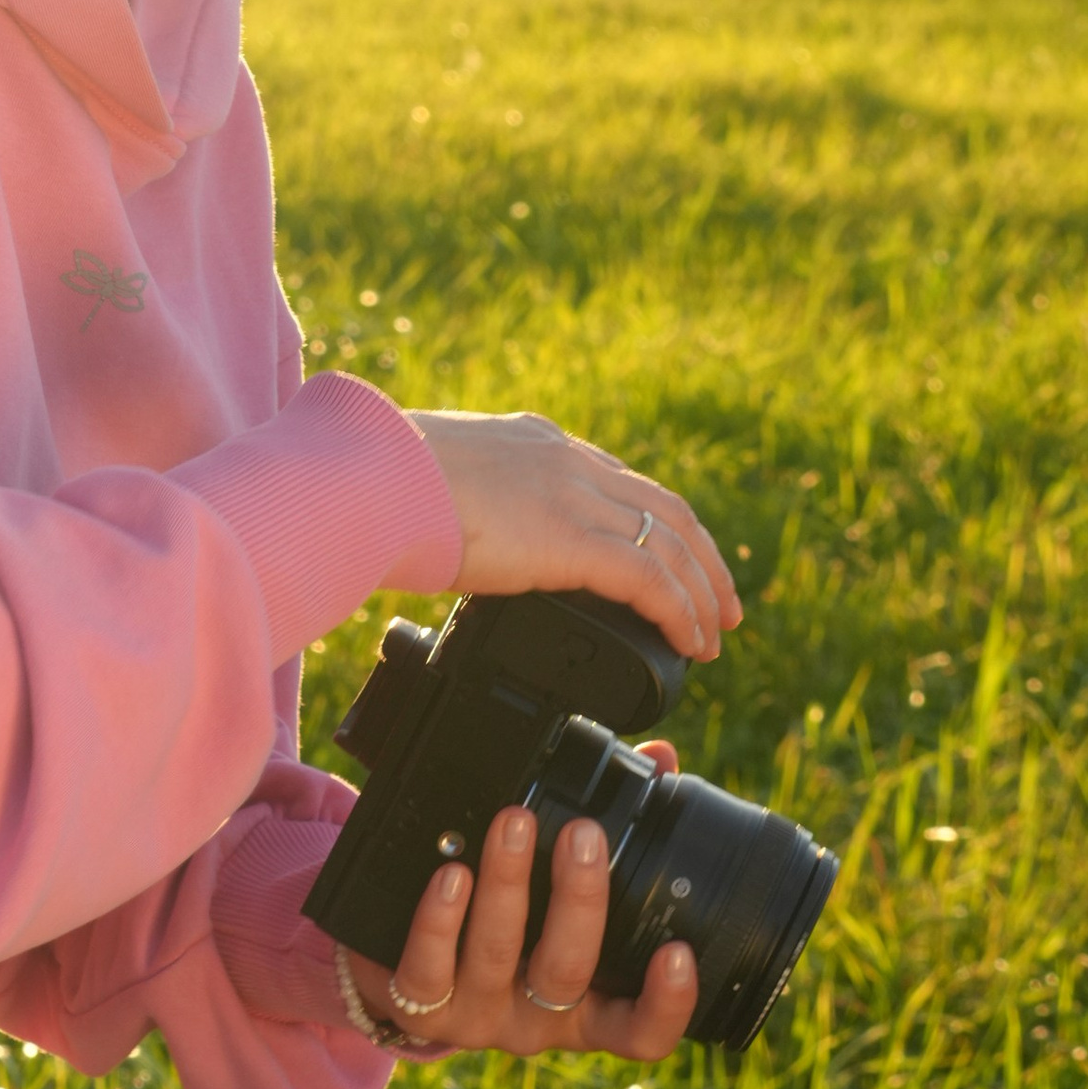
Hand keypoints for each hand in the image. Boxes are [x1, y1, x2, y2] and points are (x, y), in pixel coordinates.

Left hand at [344, 773, 694, 1061]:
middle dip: (579, 899)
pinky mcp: (419, 1009)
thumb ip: (618, 833)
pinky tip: (451, 874)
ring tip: (513, 823)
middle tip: (583, 832)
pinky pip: (426, 973)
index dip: (668, 1004)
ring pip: (495, 958)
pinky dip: (438, 922)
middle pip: (566, 974)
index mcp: (588, 1007)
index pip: (641, 1031)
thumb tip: (658, 760)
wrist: (410, 972)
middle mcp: (537, 1022)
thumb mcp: (566, 900)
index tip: (678, 950)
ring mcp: (477, 1018)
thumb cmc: (513, 926)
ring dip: (507, 884)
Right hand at [404, 407, 738, 663]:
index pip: (618, 480)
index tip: (672, 555)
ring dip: (703, 592)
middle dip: (701, 558)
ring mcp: (573, 496)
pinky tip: (689, 643)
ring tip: (715, 634)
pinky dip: (679, 613)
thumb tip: (439, 532)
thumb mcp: (432, 482)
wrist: (365, 478)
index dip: (655, 522)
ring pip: (670, 544)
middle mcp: (567, 462)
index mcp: (536, 444)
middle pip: (665, 508)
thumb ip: (457, 502)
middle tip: (722, 602)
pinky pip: (651, 579)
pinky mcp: (571, 539)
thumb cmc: (374, 485)